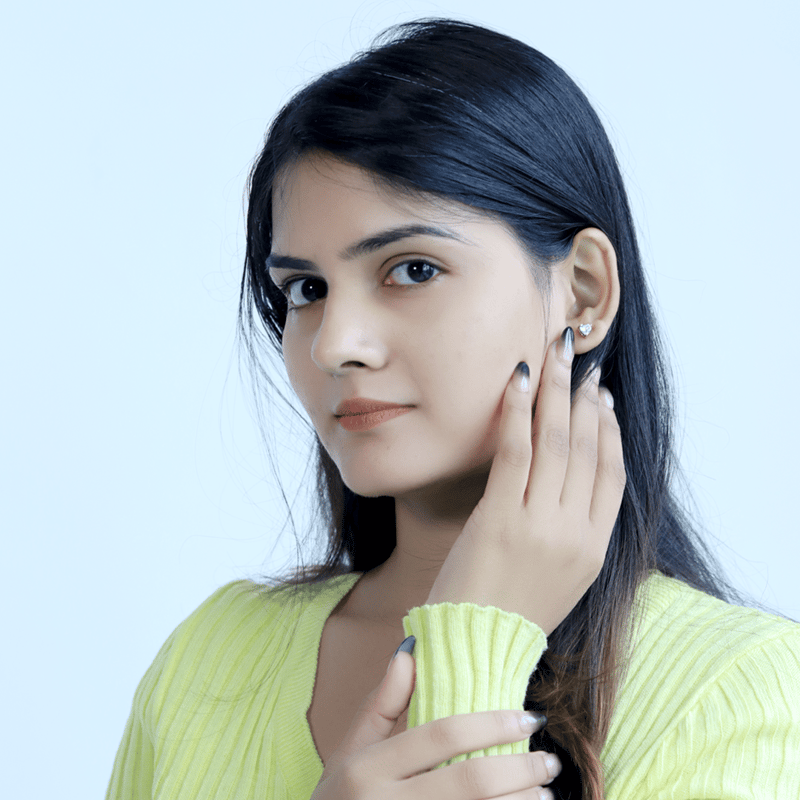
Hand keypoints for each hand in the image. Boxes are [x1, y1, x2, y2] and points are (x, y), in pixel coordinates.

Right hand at [311, 645, 560, 799]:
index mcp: (366, 769)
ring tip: (546, 794)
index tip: (528, 717)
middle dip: (520, 770)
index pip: (441, 735)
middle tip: (550, 761)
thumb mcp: (349, 752)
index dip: (491, 723)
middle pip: (469, 782)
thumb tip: (410, 648)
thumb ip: (381, 704)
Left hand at [425, 329, 625, 634]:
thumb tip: (567, 484)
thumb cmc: (509, 611)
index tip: (601, 397)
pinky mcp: (500, 519)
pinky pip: (515, 453)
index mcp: (594, 547)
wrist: (475, 647)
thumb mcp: (560, 577)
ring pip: (556, 443)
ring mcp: (540, 525)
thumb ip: (571, 532)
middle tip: (577, 360)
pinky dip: (517, 412)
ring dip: (555, 392)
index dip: (608, 429)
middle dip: (583, 397)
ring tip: (552, 356)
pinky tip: (517, 381)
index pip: (612, 474)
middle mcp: (575, 532)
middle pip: (587, 449)